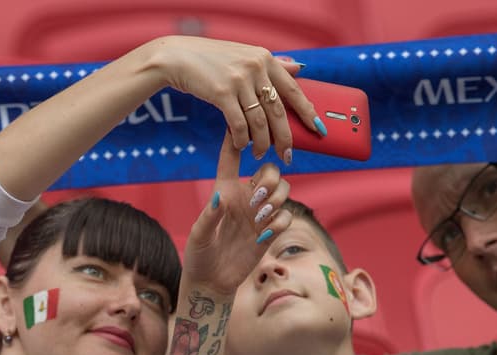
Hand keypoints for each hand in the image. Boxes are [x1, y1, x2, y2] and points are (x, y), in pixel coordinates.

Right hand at [143, 36, 317, 162]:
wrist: (178, 57)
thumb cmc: (213, 61)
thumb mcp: (246, 56)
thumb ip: (272, 65)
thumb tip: (299, 70)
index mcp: (265, 59)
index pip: (293, 90)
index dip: (307, 112)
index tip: (318, 128)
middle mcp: (256, 68)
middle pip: (278, 112)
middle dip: (285, 138)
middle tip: (288, 156)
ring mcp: (239, 80)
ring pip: (260, 122)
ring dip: (261, 143)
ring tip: (259, 153)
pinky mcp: (222, 93)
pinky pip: (239, 125)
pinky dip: (242, 140)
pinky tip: (242, 146)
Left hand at [181, 134, 291, 295]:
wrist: (212, 282)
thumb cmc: (199, 255)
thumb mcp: (199, 235)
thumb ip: (210, 216)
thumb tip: (220, 198)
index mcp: (225, 191)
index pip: (231, 159)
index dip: (234, 140)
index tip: (238, 126)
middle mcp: (245, 199)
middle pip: (270, 170)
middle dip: (270, 178)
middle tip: (258, 197)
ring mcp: (259, 215)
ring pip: (283, 189)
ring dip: (277, 198)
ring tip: (260, 216)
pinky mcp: (269, 233)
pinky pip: (286, 216)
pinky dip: (280, 221)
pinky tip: (265, 233)